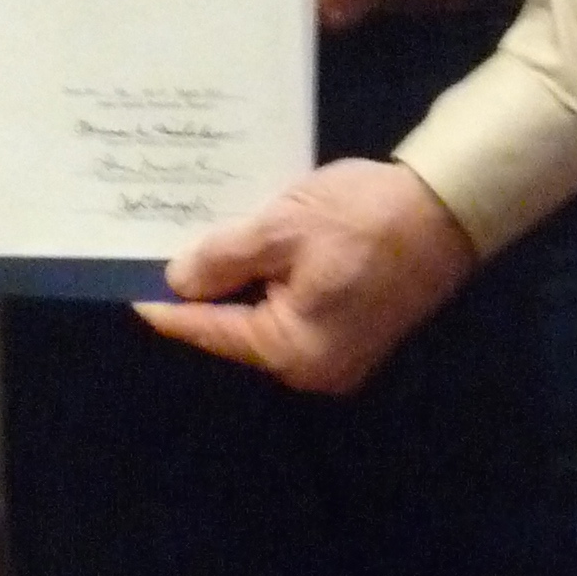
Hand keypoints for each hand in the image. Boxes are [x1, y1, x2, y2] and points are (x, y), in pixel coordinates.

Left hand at [135, 158, 475, 394]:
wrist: (448, 208)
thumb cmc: (363, 219)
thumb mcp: (281, 229)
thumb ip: (222, 259)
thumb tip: (177, 281)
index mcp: (292, 351)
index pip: (210, 331)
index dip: (167, 307)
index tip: (128, 289)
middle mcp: (314, 367)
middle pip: (238, 328)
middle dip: (203, 292)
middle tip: (158, 255)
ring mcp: (340, 353)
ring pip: (267, 317)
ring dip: (238, 282)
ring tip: (196, 247)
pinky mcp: (357, 329)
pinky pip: (295, 310)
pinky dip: (271, 282)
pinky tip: (250, 250)